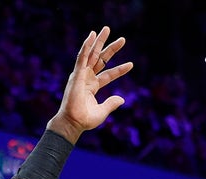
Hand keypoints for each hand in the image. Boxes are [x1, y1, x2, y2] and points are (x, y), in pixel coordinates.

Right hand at [47, 27, 132, 142]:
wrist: (73, 123)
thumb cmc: (84, 120)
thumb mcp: (102, 111)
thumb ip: (111, 103)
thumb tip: (122, 99)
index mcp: (92, 86)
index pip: (109, 74)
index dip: (120, 70)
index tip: (131, 64)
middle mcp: (87, 78)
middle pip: (101, 59)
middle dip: (110, 48)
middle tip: (122, 39)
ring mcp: (81, 75)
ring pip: (91, 54)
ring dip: (99, 41)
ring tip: (107, 29)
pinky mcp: (76, 74)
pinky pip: (82, 57)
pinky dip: (86, 46)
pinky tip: (91, 36)